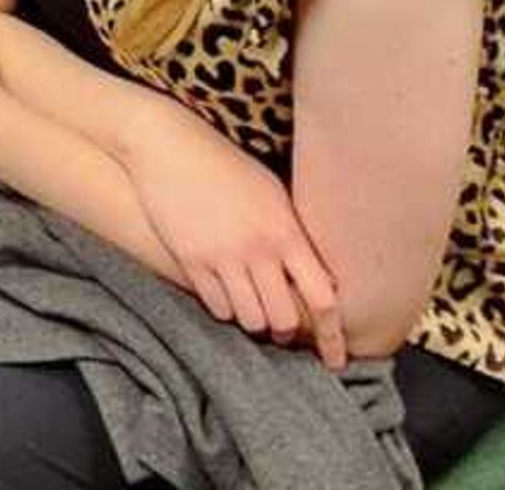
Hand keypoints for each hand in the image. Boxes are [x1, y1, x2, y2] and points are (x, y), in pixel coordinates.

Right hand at [118, 114, 349, 365]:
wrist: (168, 146)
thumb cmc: (226, 165)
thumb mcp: (272, 193)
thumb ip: (293, 235)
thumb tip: (317, 276)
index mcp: (285, 230)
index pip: (323, 297)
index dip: (333, 335)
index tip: (337, 359)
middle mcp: (257, 249)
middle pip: (284, 319)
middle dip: (287, 333)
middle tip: (285, 332)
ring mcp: (222, 257)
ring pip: (249, 320)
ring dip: (255, 322)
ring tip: (254, 311)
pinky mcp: (190, 261)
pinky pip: (216, 307)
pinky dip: (226, 309)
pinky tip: (226, 296)